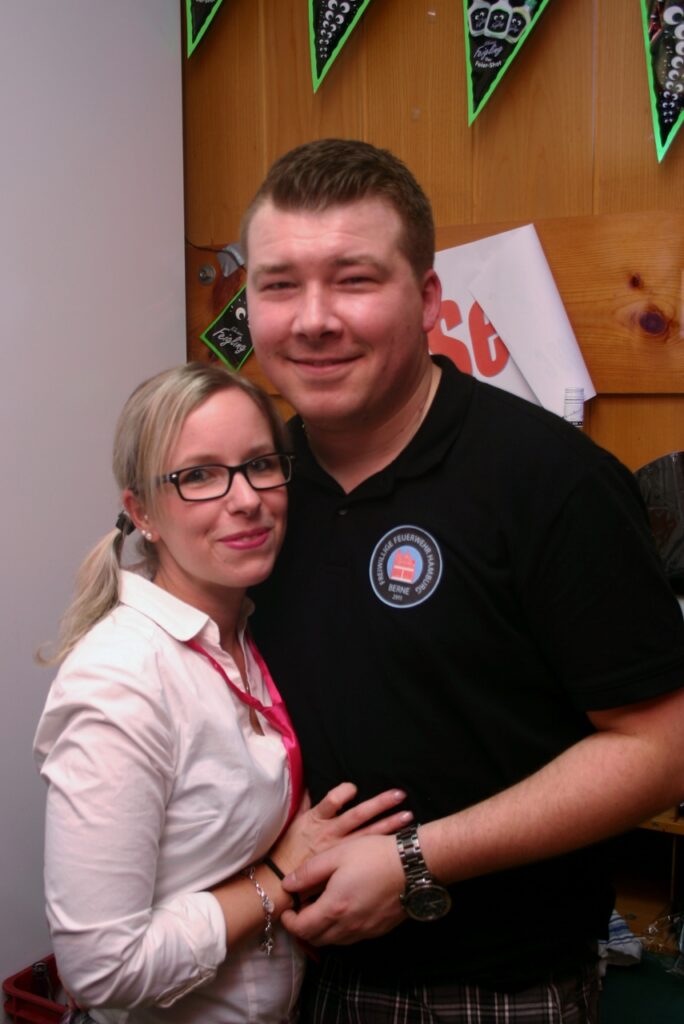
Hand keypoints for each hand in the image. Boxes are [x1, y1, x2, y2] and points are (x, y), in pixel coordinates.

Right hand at [271, 782, 410, 876]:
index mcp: (316, 820)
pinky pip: (366, 854)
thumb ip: (304, 801)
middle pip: (358, 816)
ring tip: (408, 817)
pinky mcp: (344, 864)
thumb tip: (307, 782)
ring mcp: (340, 850)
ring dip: (388, 825)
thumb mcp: (294, 822)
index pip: (330, 802)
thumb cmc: (288, 850)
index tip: (354, 788)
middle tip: (400, 795)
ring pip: (367, 834)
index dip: (342, 793)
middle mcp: (330, 834)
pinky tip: (395, 844)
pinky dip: (381, 847)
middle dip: (380, 804)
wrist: (281, 883)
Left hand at [280, 833, 406, 944]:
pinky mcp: (378, 930)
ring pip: (334, 940)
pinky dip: (340, 929)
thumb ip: (309, 872)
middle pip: (316, 939)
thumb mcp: (337, 855)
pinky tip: (344, 908)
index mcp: (334, 908)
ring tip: (321, 906)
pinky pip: (352, 937)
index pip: (302, 929)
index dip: (289, 921)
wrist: (413, 865)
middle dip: (303, 927)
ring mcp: (365, 931)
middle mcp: (348, 927)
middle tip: (301, 908)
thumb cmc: (374, 855)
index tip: (287, 909)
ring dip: (322, 929)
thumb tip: (287, 885)